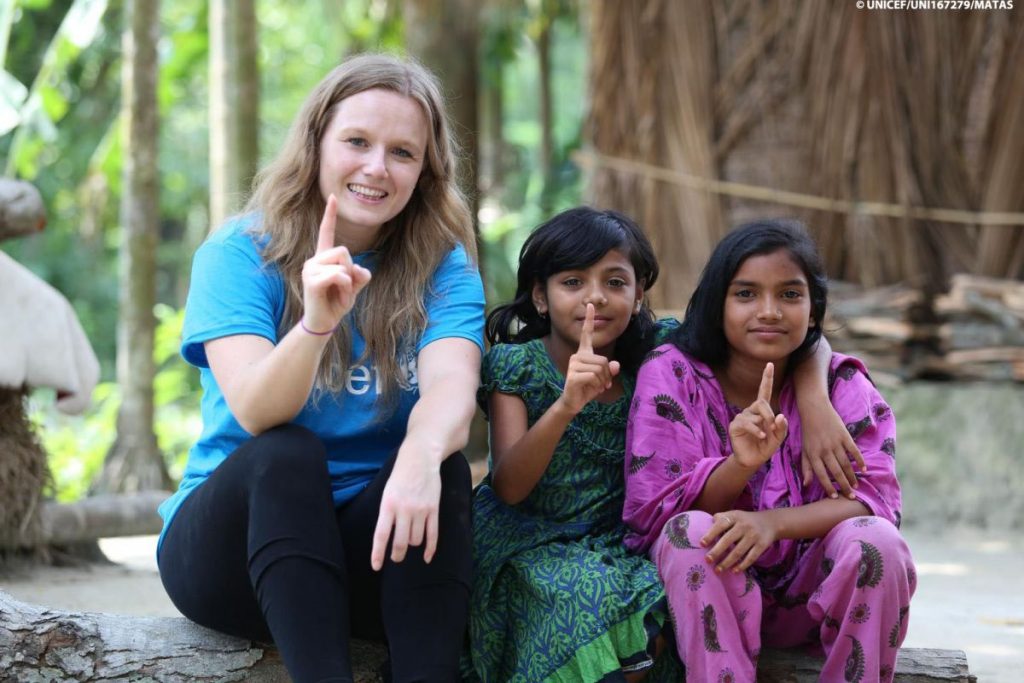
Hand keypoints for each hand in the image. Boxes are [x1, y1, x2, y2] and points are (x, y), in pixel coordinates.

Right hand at [301, 194, 371, 331]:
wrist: (323, 323)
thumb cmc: (336, 303)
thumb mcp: (354, 287)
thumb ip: (360, 276)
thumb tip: (361, 270)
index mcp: (324, 258)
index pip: (326, 232)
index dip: (330, 215)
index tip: (333, 196)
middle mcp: (314, 260)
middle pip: (344, 251)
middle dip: (351, 270)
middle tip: (345, 288)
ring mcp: (310, 270)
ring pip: (343, 264)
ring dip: (348, 283)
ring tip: (340, 295)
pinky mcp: (311, 282)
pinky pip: (338, 276)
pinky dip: (345, 288)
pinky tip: (338, 299)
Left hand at [370, 451, 441, 570]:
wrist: (420, 458)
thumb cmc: (401, 475)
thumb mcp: (387, 492)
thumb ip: (387, 513)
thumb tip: (387, 537)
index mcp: (388, 505)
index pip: (381, 535)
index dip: (378, 553)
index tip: (377, 566)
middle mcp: (404, 509)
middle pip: (400, 542)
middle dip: (397, 555)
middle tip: (396, 558)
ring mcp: (420, 510)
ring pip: (416, 540)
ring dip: (412, 544)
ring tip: (409, 539)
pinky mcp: (434, 509)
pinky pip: (432, 535)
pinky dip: (430, 549)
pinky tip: (427, 557)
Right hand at [556, 303, 620, 414]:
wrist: (574, 402)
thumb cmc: (588, 388)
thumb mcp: (603, 379)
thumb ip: (610, 370)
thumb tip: (615, 365)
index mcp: (584, 353)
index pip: (586, 334)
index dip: (589, 320)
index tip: (591, 305)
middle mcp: (577, 356)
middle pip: (604, 360)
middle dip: (607, 375)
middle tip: (602, 384)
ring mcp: (574, 364)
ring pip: (600, 369)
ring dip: (602, 381)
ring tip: (595, 386)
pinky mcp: (573, 375)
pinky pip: (593, 376)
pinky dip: (596, 385)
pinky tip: (589, 389)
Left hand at [701, 509, 776, 572]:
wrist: (770, 522)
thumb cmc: (744, 520)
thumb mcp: (733, 515)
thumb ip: (720, 519)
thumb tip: (703, 527)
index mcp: (734, 516)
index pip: (720, 524)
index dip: (711, 534)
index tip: (702, 544)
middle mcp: (744, 525)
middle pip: (728, 540)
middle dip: (717, 551)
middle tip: (707, 560)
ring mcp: (754, 536)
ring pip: (738, 551)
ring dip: (727, 562)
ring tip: (717, 570)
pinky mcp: (762, 545)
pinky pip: (751, 558)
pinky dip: (742, 565)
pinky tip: (733, 571)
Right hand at [728, 362, 787, 468]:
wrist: (752, 460)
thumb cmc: (765, 446)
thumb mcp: (778, 438)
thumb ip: (782, 427)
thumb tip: (780, 416)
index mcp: (761, 411)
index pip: (764, 391)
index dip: (766, 378)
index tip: (769, 364)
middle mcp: (750, 411)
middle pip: (761, 403)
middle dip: (769, 414)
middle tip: (774, 425)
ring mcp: (741, 417)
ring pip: (755, 414)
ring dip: (764, 424)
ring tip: (766, 435)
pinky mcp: (735, 425)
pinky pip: (747, 423)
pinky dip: (757, 430)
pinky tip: (761, 436)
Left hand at [800, 399, 866, 499]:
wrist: (814, 409)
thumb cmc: (808, 432)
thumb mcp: (804, 449)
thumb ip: (806, 467)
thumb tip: (807, 484)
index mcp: (813, 454)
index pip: (821, 475)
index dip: (828, 487)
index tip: (835, 497)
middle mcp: (824, 450)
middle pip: (836, 472)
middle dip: (844, 486)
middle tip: (851, 496)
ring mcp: (835, 443)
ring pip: (846, 464)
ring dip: (852, 476)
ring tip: (857, 486)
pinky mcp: (844, 436)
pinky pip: (854, 451)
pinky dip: (860, 460)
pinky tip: (863, 469)